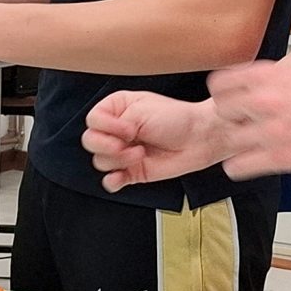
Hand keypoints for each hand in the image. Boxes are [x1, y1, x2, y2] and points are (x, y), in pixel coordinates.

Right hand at [83, 93, 222, 191]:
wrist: (199, 138)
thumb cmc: (176, 118)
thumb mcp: (141, 110)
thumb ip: (116, 124)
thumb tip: (106, 144)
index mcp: (117, 109)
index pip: (92, 120)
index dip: (107, 127)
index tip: (129, 128)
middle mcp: (117, 130)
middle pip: (91, 142)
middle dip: (109, 145)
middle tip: (129, 143)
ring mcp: (123, 152)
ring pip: (100, 162)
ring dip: (120, 160)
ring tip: (141, 153)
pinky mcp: (132, 171)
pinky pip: (110, 181)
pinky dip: (113, 181)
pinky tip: (122, 177)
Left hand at [207, 61, 290, 178]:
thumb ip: (266, 80)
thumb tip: (245, 85)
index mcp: (266, 76)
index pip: (219, 83)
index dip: (222, 94)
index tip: (226, 100)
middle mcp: (264, 100)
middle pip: (221, 110)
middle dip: (229, 117)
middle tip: (240, 122)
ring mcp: (269, 130)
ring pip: (228, 139)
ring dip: (236, 141)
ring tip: (248, 142)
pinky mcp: (278, 157)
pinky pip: (238, 166)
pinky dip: (239, 165)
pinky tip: (248, 161)